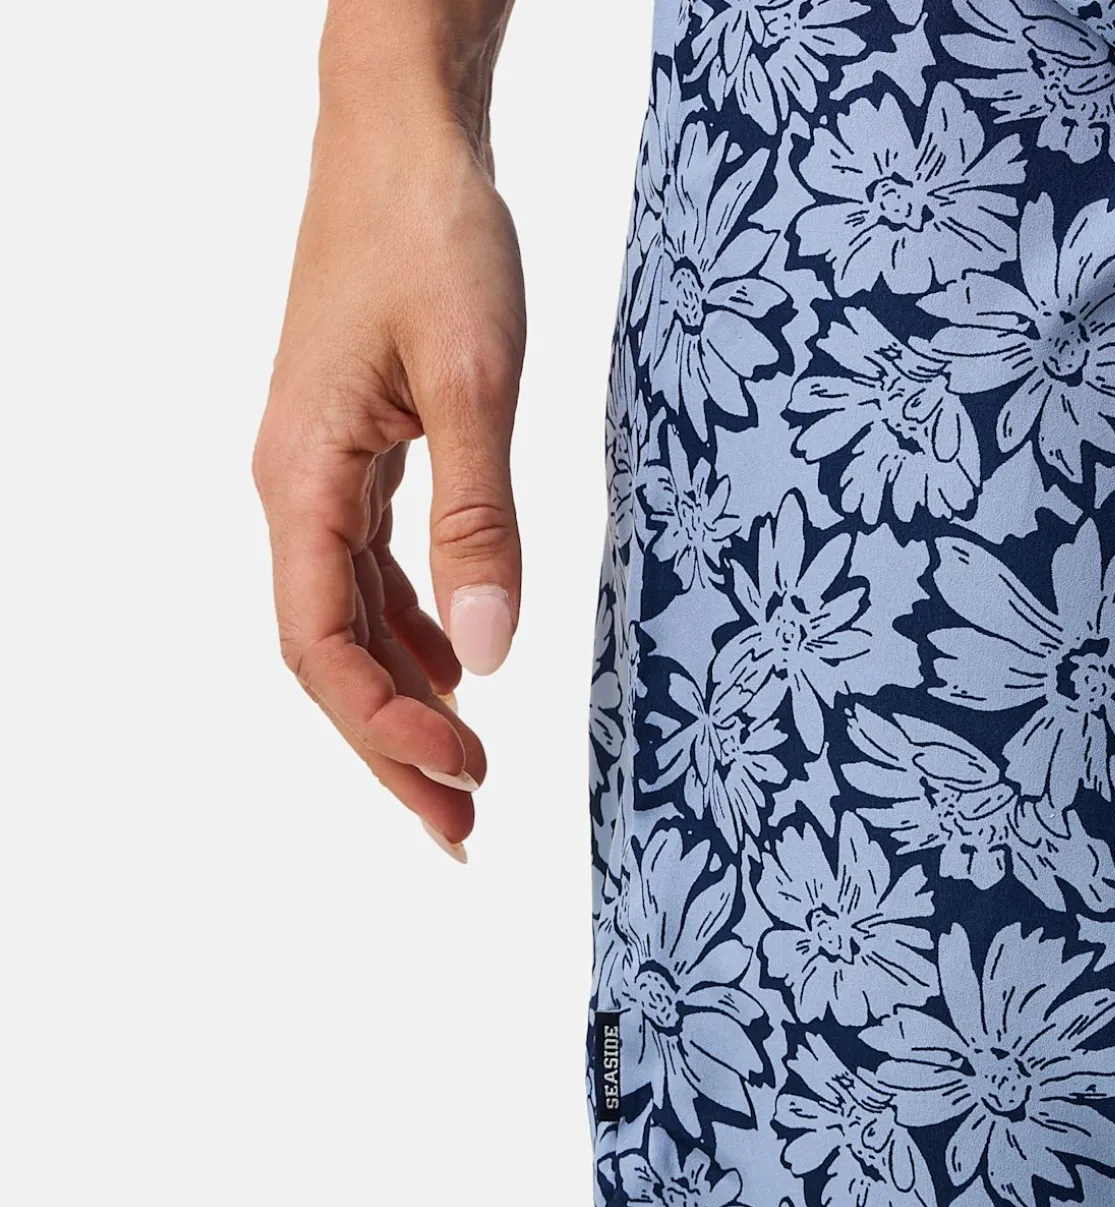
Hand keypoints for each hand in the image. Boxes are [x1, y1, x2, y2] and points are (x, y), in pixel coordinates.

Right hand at [253, 74, 524, 861]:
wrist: (402, 138)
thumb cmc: (431, 234)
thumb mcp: (476, 380)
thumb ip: (481, 520)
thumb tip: (491, 657)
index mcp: (302, 481)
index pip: (322, 648)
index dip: (386, 728)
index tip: (468, 770)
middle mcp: (295, 493)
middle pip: (329, 659)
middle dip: (391, 752)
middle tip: (459, 833)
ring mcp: (321, 478)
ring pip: (349, 625)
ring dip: (403, 705)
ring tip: (465, 775)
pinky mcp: (356, 459)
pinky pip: (371, 575)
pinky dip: (412, 636)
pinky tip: (456, 670)